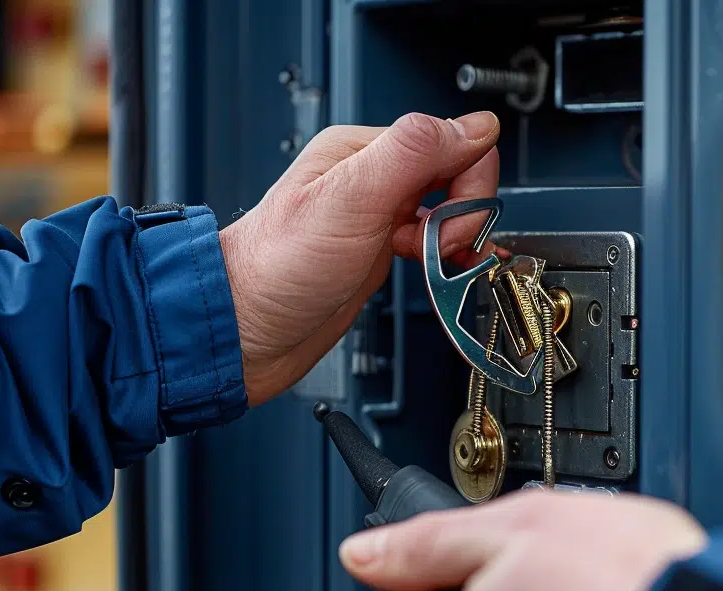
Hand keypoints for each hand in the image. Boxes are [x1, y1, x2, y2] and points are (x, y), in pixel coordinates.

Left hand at [219, 111, 501, 404]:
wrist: (248, 331)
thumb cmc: (278, 268)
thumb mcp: (350, 199)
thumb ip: (413, 153)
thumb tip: (474, 127)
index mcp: (364, 151)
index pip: (452, 141)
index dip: (465, 188)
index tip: (446, 230)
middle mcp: (374, 177)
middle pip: (457, 175)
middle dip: (462, 217)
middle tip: (438, 250)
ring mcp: (380, 215)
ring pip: (450, 211)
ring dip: (457, 240)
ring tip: (432, 264)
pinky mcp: (382, 250)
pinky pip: (435, 241)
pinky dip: (447, 258)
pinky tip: (437, 273)